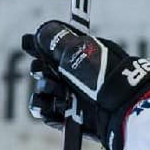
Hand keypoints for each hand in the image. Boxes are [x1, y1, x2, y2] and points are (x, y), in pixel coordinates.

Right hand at [20, 19, 149, 149]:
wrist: (121, 109)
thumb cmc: (103, 76)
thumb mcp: (78, 50)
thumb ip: (54, 38)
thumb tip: (38, 32)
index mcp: (82, 56)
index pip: (53, 48)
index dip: (38, 46)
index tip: (29, 44)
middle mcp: (77, 76)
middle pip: (44, 69)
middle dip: (40, 68)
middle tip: (44, 69)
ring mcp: (73, 97)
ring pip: (43, 90)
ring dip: (44, 87)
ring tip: (56, 89)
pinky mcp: (70, 117)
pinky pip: (46, 112)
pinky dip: (42, 107)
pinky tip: (46, 104)